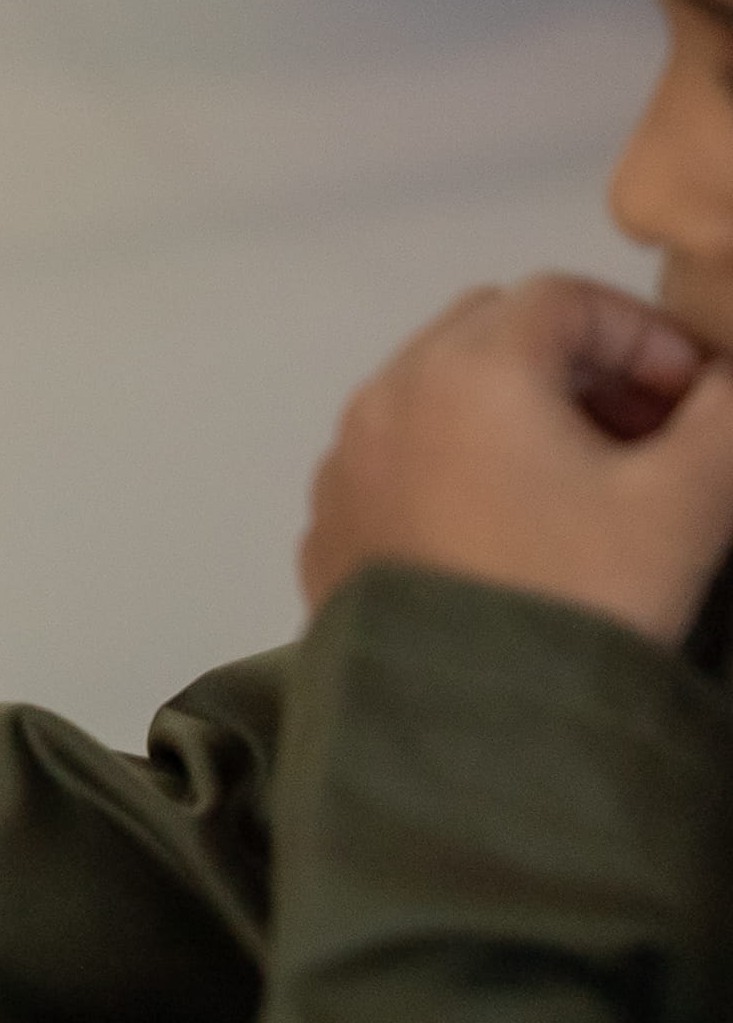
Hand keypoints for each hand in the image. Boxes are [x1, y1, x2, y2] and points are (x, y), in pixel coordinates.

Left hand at [301, 274, 732, 646]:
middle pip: (491, 330)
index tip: (694, 399)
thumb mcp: (686, 502)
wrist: (467, 725)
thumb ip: (723, 419)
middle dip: (579, 363)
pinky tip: (511, 530)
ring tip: (587, 484)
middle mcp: (387, 394)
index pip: (564, 298)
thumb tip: (723, 383)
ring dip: (517, 411)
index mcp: (469, 369)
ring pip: (437, 392)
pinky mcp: (328, 522)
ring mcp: (345, 459)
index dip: (644, 334)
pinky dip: (459, 463)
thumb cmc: (582, 595)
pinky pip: (399, 457)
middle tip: (646, 434)